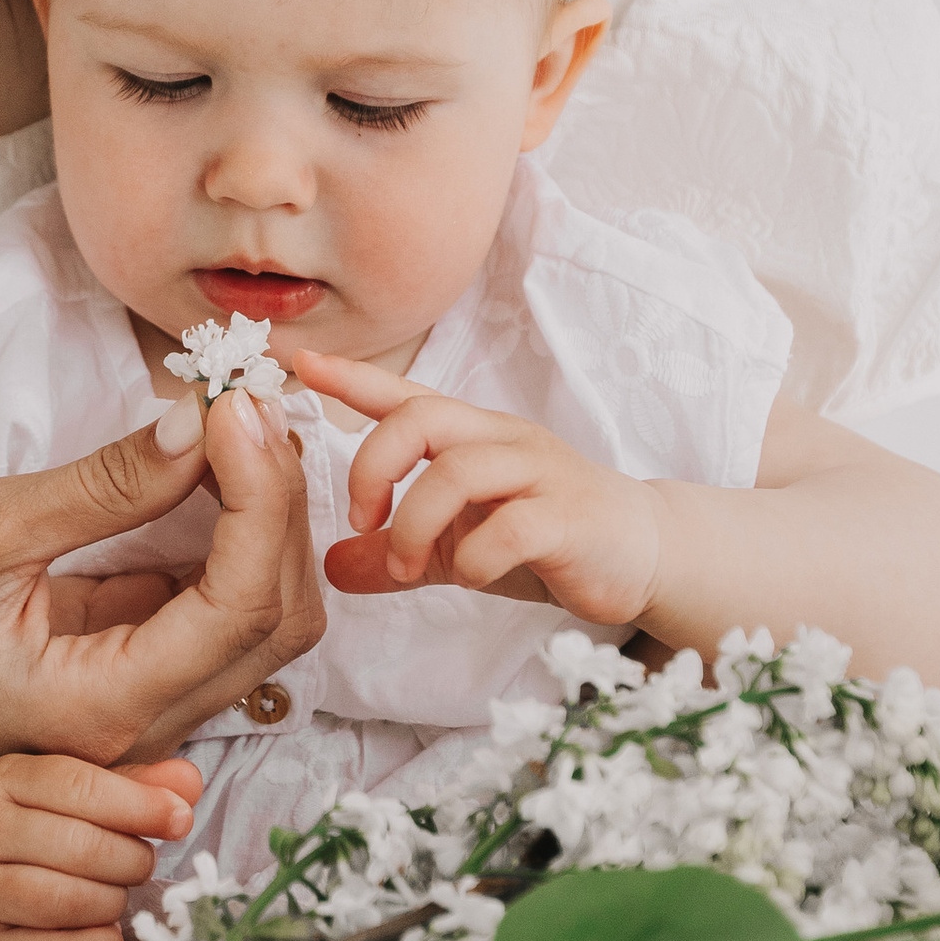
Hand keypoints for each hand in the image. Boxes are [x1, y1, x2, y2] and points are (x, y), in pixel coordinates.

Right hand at [0, 386, 320, 773]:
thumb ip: (103, 487)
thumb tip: (201, 425)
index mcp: (104, 705)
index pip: (242, 605)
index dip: (262, 496)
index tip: (234, 406)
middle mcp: (148, 724)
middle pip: (278, 616)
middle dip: (281, 501)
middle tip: (243, 402)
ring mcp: (153, 704)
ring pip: (266, 613)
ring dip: (268, 515)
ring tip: (233, 422)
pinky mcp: (146, 671)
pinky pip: (225, 603)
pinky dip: (237, 530)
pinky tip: (213, 462)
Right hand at [0, 751, 202, 940]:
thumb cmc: (43, 827)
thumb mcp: (79, 792)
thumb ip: (137, 783)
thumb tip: (189, 782)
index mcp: (5, 778)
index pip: (80, 787)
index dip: (140, 805)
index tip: (181, 820)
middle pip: (81, 847)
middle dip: (132, 860)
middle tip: (141, 864)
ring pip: (70, 902)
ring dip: (114, 902)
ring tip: (116, 894)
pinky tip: (107, 933)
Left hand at [295, 350, 663, 629]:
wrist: (642, 555)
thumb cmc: (546, 538)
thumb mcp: (459, 546)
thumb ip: (398, 553)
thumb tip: (331, 567)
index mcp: (472, 437)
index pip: (403, 395)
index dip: (350, 378)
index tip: (297, 363)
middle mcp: (502, 441)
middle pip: (420, 419)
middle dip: (372, 469)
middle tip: (362, 522)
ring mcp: (539, 474)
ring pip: (458, 472)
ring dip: (415, 526)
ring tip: (409, 567)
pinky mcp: (570, 518)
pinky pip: (510, 528)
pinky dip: (476, 559)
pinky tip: (474, 577)